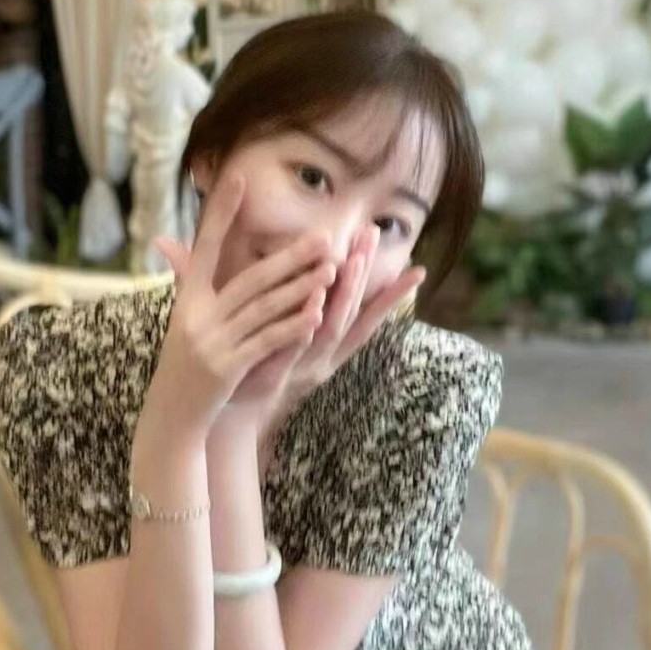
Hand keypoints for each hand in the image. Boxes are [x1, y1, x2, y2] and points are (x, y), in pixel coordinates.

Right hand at [145, 170, 336, 441]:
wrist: (171, 413)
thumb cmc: (184, 360)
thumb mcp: (183, 318)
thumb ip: (185, 277)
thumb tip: (165, 241)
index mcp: (187, 297)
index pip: (205, 245)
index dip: (221, 212)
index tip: (238, 177)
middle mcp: (197, 315)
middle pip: (250, 278)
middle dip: (289, 256)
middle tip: (324, 237)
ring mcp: (212, 342)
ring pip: (264, 308)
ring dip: (300, 288)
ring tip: (331, 271)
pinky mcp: (227, 367)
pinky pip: (267, 342)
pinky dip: (292, 327)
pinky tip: (317, 314)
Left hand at [275, 225, 425, 420]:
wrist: (232, 413)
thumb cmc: (263, 368)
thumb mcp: (293, 337)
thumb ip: (308, 308)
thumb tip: (324, 273)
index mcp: (332, 350)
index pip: (368, 317)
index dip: (392, 296)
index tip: (418, 269)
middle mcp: (325, 359)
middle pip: (353, 314)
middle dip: (365, 275)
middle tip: (372, 236)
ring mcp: (303, 367)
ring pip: (332, 328)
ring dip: (345, 294)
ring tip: (353, 261)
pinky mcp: (276, 375)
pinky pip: (296, 346)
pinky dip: (308, 322)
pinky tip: (314, 298)